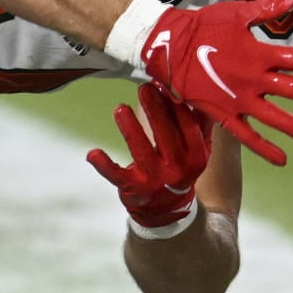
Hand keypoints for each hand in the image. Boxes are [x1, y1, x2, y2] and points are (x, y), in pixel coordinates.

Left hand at [87, 83, 212, 235]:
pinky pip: (116, 175)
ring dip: (130, 129)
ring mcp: (155, 179)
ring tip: (120, 109)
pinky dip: (104, 165)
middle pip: (165, 134)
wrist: (169, 209)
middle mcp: (178, 168)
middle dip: (155, 110)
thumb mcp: (196, 149)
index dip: (175, 104)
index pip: (187, 125)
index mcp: (196, 155)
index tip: (164, 83)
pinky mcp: (134, 188)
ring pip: (141, 150)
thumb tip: (200, 88)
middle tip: (144, 89)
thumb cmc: (180, 167)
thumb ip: (198, 123)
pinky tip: (92, 153)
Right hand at [139, 0, 292, 165]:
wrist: (166, 46)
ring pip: (275, 118)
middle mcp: (252, 79)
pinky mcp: (222, 113)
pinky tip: (282, 158)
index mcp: (258, 53)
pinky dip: (263, 148)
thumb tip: (292, 0)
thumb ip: (266, 10)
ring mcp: (237, 99)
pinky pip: (245, 135)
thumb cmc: (202, 26)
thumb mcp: (235, 13)